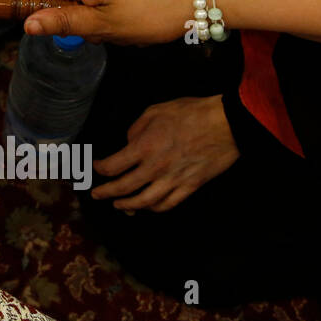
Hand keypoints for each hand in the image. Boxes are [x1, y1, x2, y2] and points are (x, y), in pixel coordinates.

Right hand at [24, 0, 192, 44]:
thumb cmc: (149, 13)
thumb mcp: (104, 25)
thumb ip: (64, 23)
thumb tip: (27, 23)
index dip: (44, 9)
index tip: (63, 29)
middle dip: (76, 16)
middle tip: (101, 34)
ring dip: (96, 14)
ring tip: (121, 29)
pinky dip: (111, 6)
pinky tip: (132, 19)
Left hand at [91, 95, 238, 210]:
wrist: (225, 124)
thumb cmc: (190, 113)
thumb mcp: (154, 111)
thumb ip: (136, 129)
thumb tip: (128, 142)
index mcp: (144, 147)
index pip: (113, 166)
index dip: (100, 169)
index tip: (96, 167)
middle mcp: (155, 167)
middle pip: (123, 187)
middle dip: (106, 193)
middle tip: (97, 194)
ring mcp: (173, 180)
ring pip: (145, 202)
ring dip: (128, 205)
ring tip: (118, 205)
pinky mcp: (190, 187)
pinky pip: (168, 204)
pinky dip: (154, 208)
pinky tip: (148, 207)